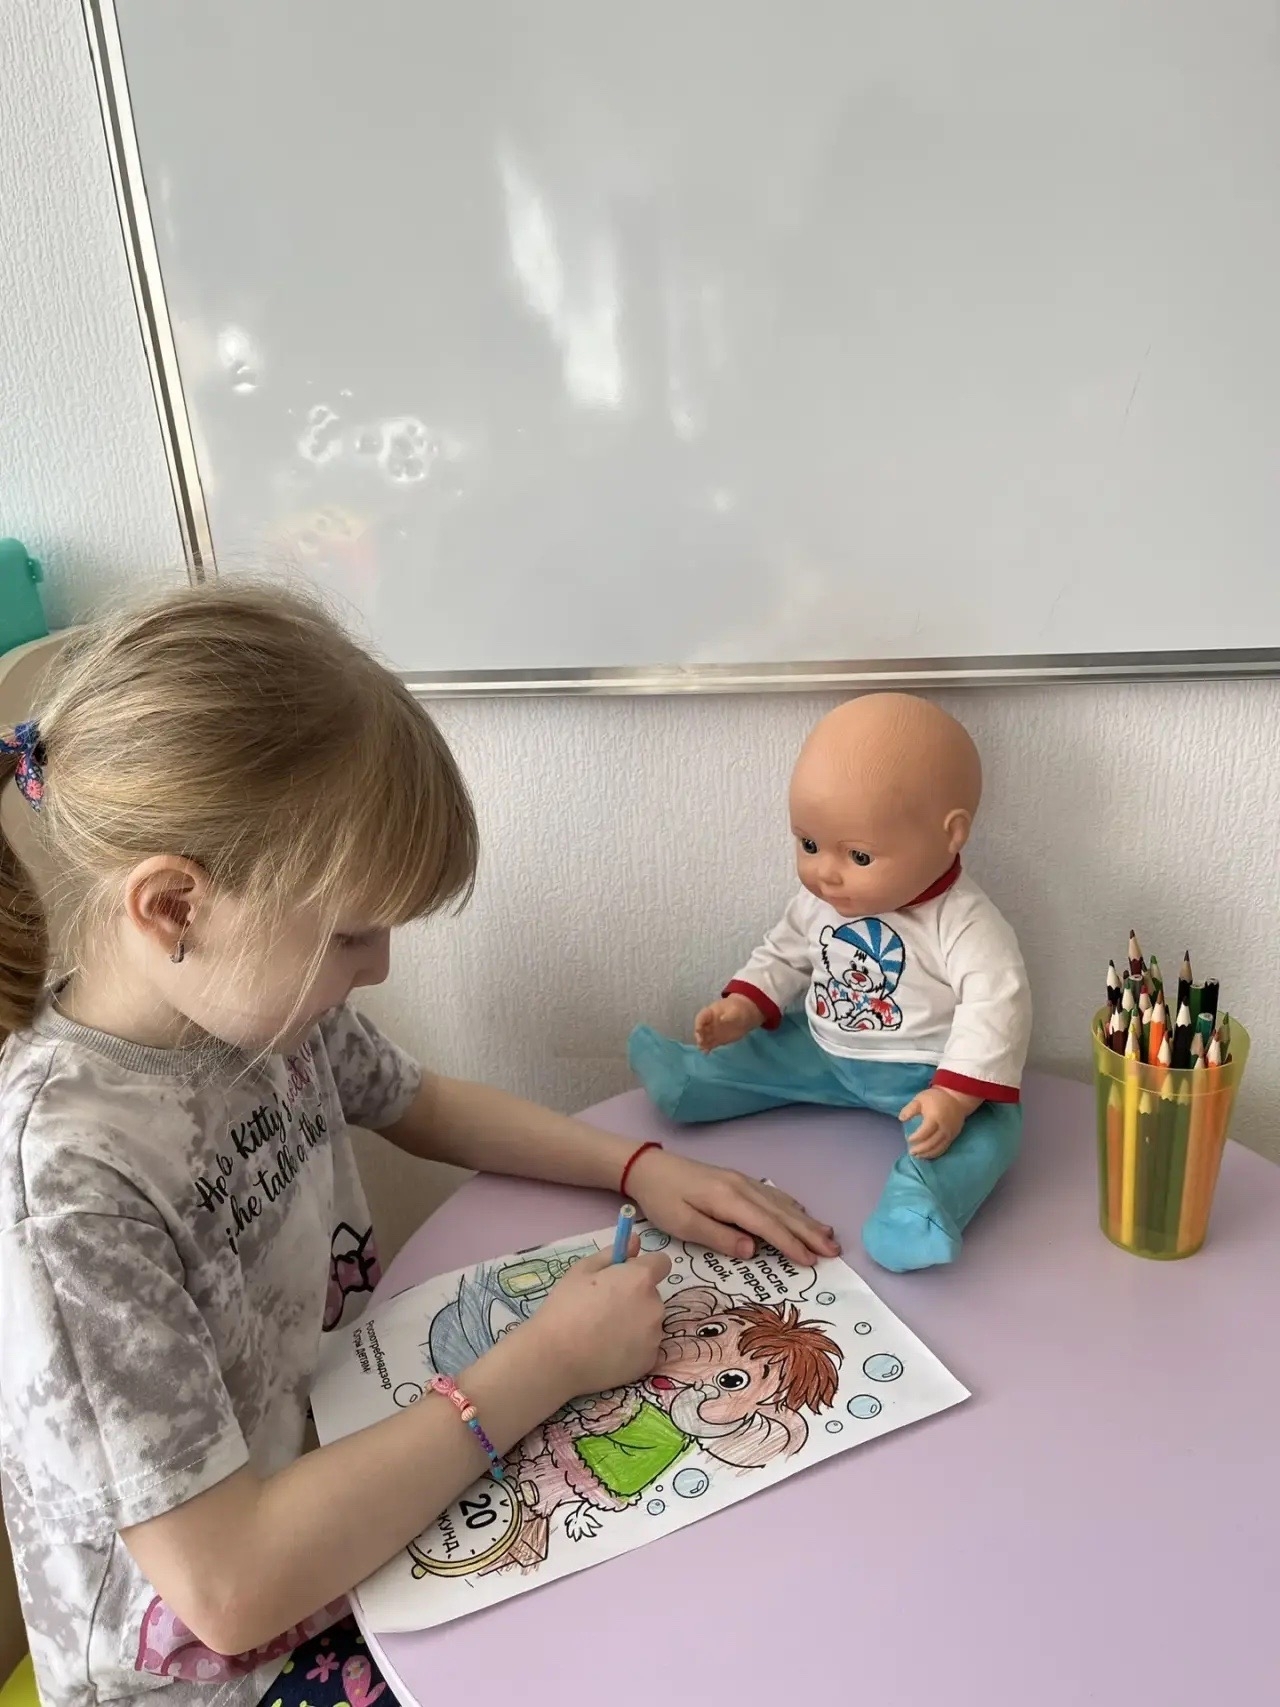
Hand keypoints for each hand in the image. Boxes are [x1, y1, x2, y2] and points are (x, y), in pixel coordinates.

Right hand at [527, 1244, 669, 1398]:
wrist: (556, 1359)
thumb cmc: (565, 1308)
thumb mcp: (581, 1271)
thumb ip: (612, 1254)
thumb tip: (635, 1242)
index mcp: (640, 1279)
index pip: (661, 1263)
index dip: (643, 1267)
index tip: (625, 1277)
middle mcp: (655, 1306)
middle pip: (652, 1294)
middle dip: (636, 1297)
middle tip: (606, 1308)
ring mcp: (654, 1337)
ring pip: (650, 1322)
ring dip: (636, 1323)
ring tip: (604, 1333)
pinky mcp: (649, 1362)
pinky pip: (646, 1347)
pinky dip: (633, 1347)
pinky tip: (608, 1351)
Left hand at [627, 1147, 839, 1264]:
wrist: (648, 1167)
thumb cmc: (662, 1199)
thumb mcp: (683, 1224)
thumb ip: (718, 1237)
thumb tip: (753, 1250)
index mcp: (729, 1200)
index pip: (768, 1226)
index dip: (792, 1244)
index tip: (813, 1261)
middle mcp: (742, 1187)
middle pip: (782, 1213)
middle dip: (809, 1233)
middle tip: (834, 1251)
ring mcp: (742, 1181)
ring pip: (781, 1203)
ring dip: (806, 1221)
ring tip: (828, 1236)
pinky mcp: (738, 1181)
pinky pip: (773, 1195)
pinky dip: (792, 1206)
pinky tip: (802, 1213)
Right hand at [694, 994, 761, 1051]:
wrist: (745, 1016)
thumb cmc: (738, 1010)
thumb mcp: (734, 1011)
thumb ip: (728, 1016)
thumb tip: (722, 1019)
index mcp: (711, 1013)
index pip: (701, 1017)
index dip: (698, 1023)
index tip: (699, 1030)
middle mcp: (709, 1023)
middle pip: (700, 1029)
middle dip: (699, 1035)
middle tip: (701, 1041)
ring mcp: (713, 1032)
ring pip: (704, 1038)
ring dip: (702, 1043)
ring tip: (702, 1049)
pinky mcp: (718, 1039)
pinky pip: (711, 1044)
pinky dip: (708, 1048)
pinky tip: (706, 1052)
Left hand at [899, 1086, 977, 1158]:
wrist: (957, 1098)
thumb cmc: (936, 1098)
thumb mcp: (920, 1099)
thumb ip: (910, 1109)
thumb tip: (901, 1119)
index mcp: (934, 1118)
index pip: (924, 1133)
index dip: (915, 1138)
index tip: (908, 1139)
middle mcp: (943, 1128)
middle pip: (931, 1143)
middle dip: (920, 1150)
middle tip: (911, 1152)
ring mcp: (950, 1133)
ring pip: (938, 1148)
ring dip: (928, 1154)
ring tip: (918, 1156)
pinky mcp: (953, 1136)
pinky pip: (945, 1148)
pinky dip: (936, 1153)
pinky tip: (929, 1155)